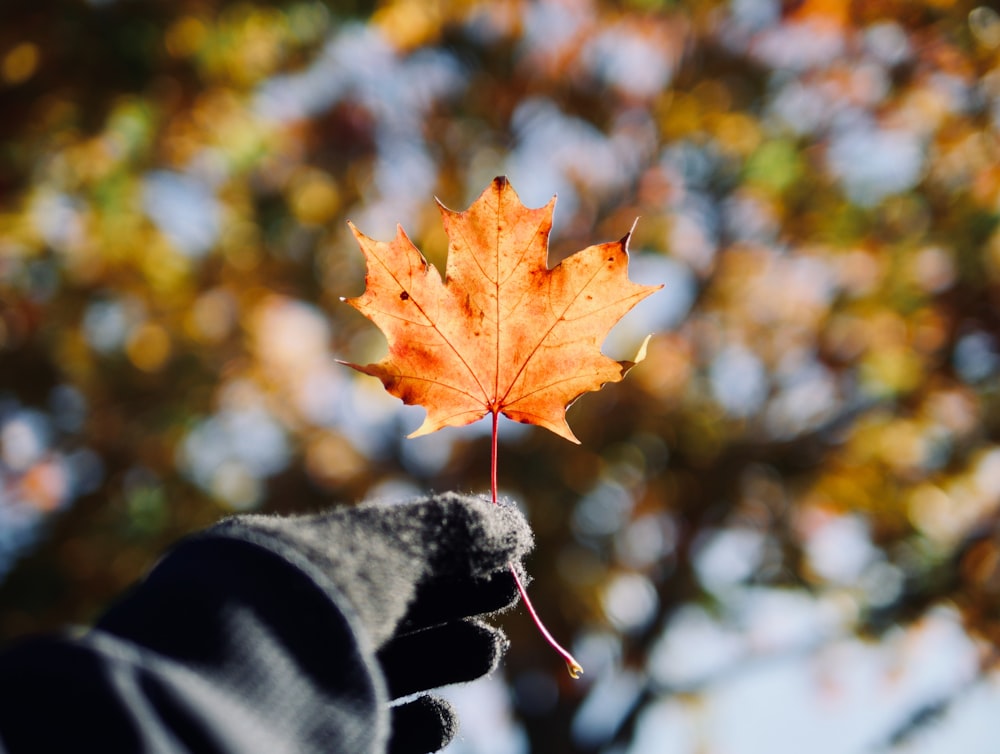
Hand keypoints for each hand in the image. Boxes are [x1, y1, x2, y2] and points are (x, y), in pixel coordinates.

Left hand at [210, 492, 533, 753]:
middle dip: (456, 601)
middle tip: (507, 593)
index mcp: (301, 569)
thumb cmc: (318, 600)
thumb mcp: (394, 546)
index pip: (388, 556)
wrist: (247, 697)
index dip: (450, 552)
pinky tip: (435, 714)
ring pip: (394, 672)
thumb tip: (516, 526)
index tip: (504, 554)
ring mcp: (309, 690)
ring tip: (483, 649)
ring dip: (447, 657)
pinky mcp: (326, 742)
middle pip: (396, 612)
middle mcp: (301, 627)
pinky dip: (418, 727)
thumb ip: (458, 531)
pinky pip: (386, 734)